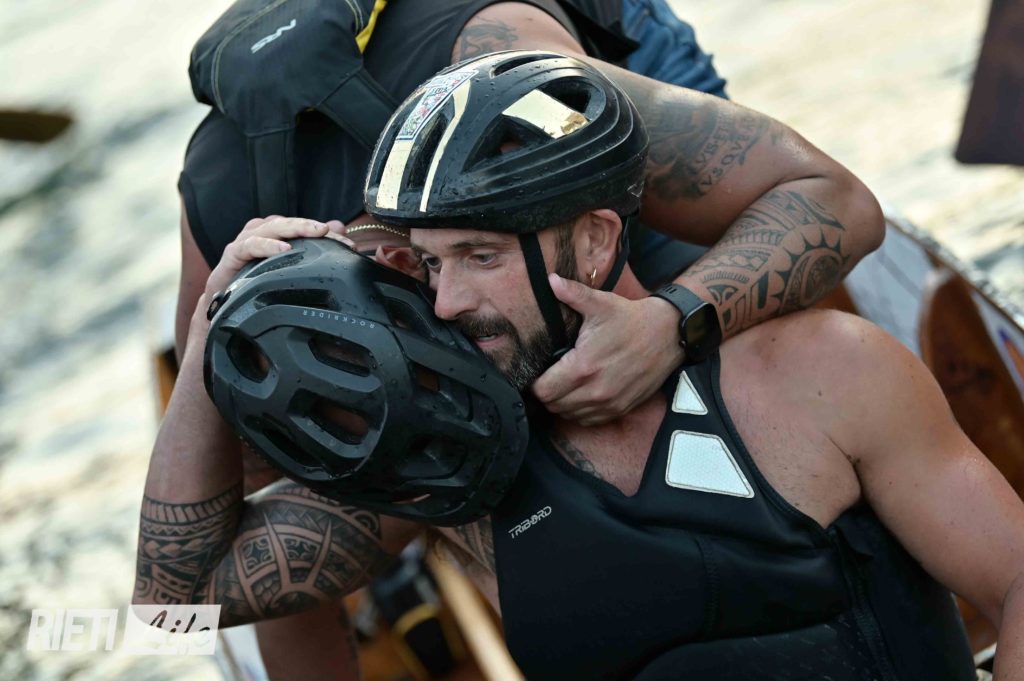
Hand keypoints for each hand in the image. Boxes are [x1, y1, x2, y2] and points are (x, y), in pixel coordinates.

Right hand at [203, 216, 347, 299]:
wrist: (223, 306)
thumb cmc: (257, 284)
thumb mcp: (288, 269)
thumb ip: (312, 248)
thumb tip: (339, 227)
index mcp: (276, 235)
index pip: (302, 227)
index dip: (325, 232)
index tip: (348, 243)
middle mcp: (262, 233)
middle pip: (288, 223)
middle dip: (311, 226)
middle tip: (330, 231)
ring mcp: (246, 241)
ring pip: (270, 227)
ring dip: (293, 229)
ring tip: (314, 233)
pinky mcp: (232, 254)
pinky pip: (249, 245)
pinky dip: (267, 245)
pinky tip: (283, 250)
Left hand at [531, 273, 684, 424]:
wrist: (668, 334)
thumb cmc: (631, 318)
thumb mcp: (600, 303)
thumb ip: (572, 294)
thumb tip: (550, 280)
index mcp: (583, 366)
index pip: (543, 390)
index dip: (535, 382)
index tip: (539, 371)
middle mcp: (595, 391)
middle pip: (552, 405)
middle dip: (546, 392)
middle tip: (550, 376)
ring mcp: (609, 403)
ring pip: (569, 415)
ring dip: (562, 403)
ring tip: (564, 385)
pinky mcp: (621, 409)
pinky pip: (589, 420)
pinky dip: (580, 412)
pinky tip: (582, 394)